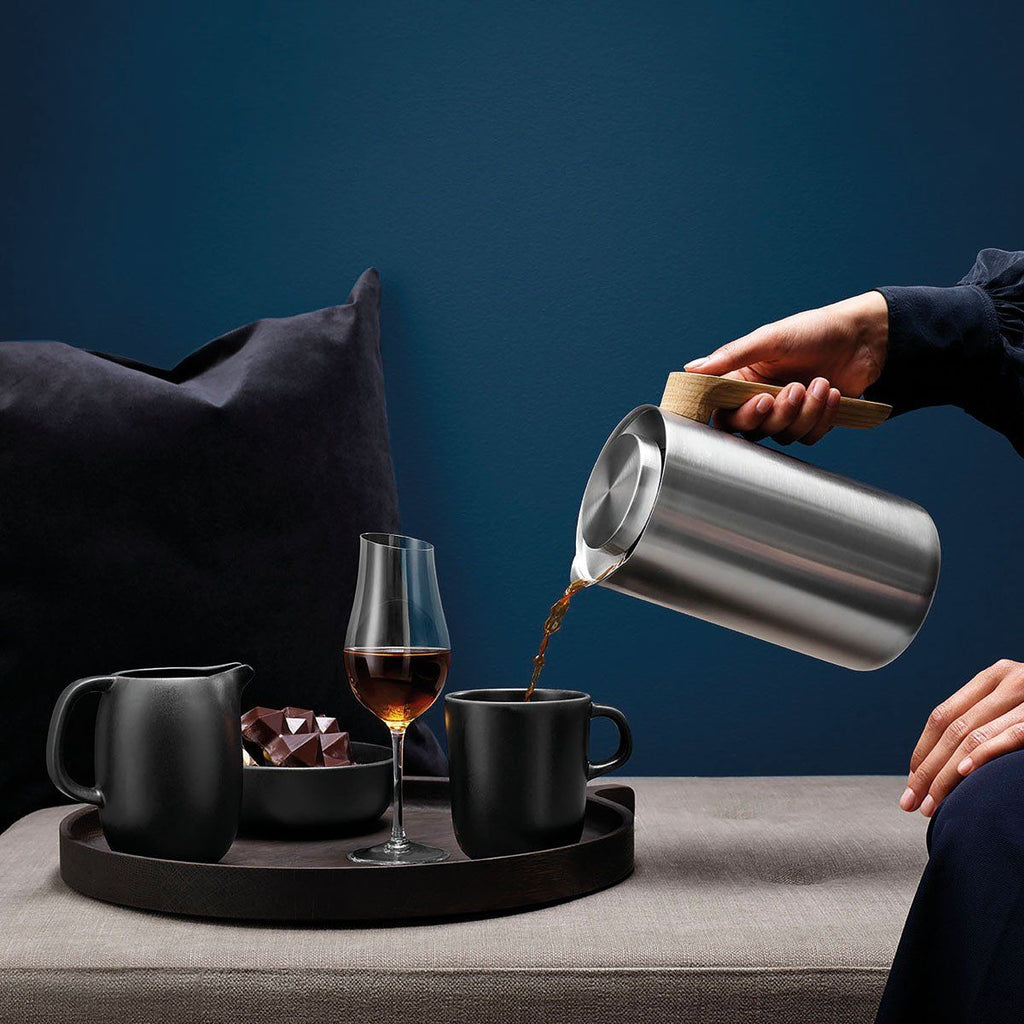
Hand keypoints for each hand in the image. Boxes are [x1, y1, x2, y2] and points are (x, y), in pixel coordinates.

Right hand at [684, 291, 888, 444]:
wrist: (862, 338)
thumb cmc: (814, 331)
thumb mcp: (770, 338)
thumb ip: (731, 355)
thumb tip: (691, 369)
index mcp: (743, 380)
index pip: (722, 412)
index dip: (737, 415)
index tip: (759, 400)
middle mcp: (760, 399)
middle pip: (750, 429)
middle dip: (775, 414)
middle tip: (791, 390)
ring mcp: (786, 413)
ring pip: (781, 435)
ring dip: (804, 412)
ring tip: (820, 383)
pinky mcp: (810, 422)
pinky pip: (807, 437)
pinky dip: (822, 417)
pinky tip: (832, 393)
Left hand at [899, 660, 1023, 816]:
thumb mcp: (1017, 706)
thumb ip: (988, 719)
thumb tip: (947, 761)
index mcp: (995, 676)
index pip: (942, 715)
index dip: (923, 750)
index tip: (911, 780)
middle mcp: (1010, 679)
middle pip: (951, 728)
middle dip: (926, 769)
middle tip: (910, 801)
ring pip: (971, 735)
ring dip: (945, 774)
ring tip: (930, 803)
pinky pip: (1010, 735)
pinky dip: (983, 755)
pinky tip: (964, 775)